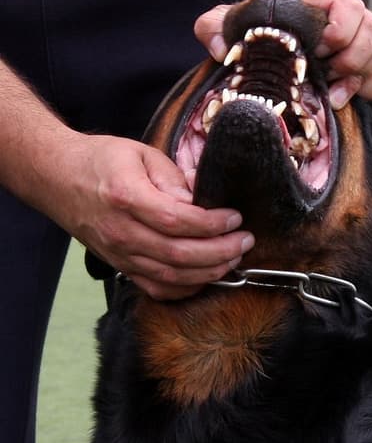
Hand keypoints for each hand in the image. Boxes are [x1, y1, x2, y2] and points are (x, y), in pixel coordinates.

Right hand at [50, 134, 253, 299]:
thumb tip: (200, 201)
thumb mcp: (140, 153)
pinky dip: (184, 288)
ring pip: (170, 276)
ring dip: (209, 272)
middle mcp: (121, 231)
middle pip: (179, 254)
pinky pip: (155, 287)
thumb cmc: (100, 160)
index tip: (235, 218)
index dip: (212, 224)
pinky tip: (205, 277)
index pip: (177, 220)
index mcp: (126, 197)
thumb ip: (172, 178)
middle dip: (221, 252)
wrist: (56, 178)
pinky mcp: (119, 265)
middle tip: (245, 241)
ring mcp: (119, 254)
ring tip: (233, 258)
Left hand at [194, 0, 371, 109]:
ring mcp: (353, 48)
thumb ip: (212, 26)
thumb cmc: (249, 32)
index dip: (342, 28)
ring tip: (329, 94)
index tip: (319, 47)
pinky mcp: (356, 74)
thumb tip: (219, 47)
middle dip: (353, 58)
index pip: (349, 6)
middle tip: (325, 74)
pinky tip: (339, 101)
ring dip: (360, 76)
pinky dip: (368, 90)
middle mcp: (342, 24)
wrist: (264, 43)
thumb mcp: (225, 23)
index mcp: (317, 6)